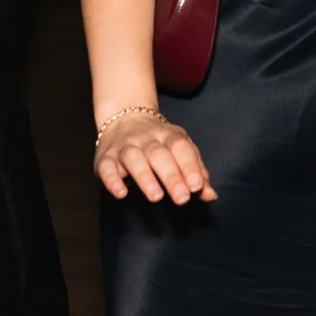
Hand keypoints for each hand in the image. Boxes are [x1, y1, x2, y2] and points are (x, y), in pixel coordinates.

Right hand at [95, 112, 216, 204]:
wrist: (124, 117)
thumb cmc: (159, 142)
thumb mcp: (181, 150)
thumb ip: (196, 172)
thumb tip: (211, 195)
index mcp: (169, 136)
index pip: (181, 147)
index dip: (190, 166)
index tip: (196, 186)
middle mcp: (146, 139)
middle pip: (159, 155)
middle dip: (171, 176)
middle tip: (182, 198)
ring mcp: (125, 147)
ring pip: (134, 158)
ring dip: (145, 177)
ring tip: (156, 196)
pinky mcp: (105, 158)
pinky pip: (107, 167)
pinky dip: (112, 180)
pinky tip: (121, 193)